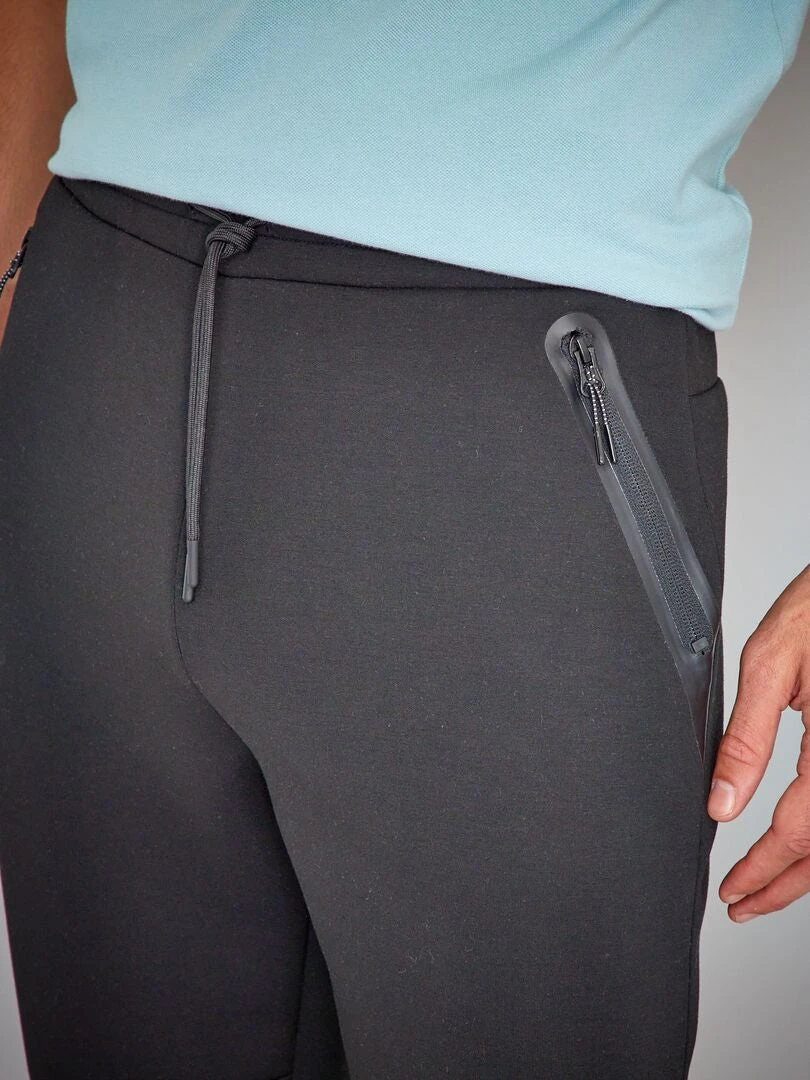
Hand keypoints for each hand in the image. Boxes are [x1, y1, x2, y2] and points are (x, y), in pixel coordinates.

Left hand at [708, 562, 809, 921]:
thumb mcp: (770, 664)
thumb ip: (746, 739)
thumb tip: (721, 802)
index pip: (798, 834)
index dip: (763, 871)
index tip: (733, 892)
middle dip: (785, 887)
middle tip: (745, 905)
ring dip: (809, 871)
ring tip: (768, 887)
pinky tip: (801, 844)